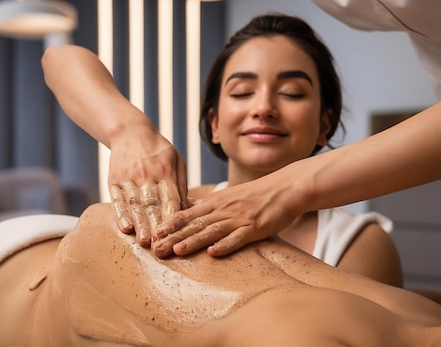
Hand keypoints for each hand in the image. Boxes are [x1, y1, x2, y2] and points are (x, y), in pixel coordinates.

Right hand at [108, 129, 188, 246]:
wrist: (129, 131)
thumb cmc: (158, 150)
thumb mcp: (176, 161)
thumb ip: (181, 184)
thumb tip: (189, 209)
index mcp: (165, 171)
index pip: (170, 198)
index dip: (173, 218)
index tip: (176, 235)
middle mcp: (147, 175)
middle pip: (152, 204)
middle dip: (156, 226)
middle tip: (160, 246)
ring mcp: (129, 177)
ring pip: (135, 204)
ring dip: (140, 224)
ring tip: (144, 241)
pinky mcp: (114, 179)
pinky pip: (117, 199)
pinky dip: (121, 213)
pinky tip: (125, 227)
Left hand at [152, 176, 299, 256]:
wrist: (287, 187)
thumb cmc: (258, 194)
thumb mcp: (229, 197)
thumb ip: (210, 207)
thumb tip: (189, 213)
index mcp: (215, 202)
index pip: (187, 214)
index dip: (169, 225)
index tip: (153, 235)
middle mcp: (223, 209)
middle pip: (194, 224)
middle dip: (174, 237)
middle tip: (156, 249)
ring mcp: (239, 218)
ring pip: (212, 231)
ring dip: (194, 241)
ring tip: (177, 251)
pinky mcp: (255, 227)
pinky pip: (238, 237)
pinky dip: (226, 245)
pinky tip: (214, 253)